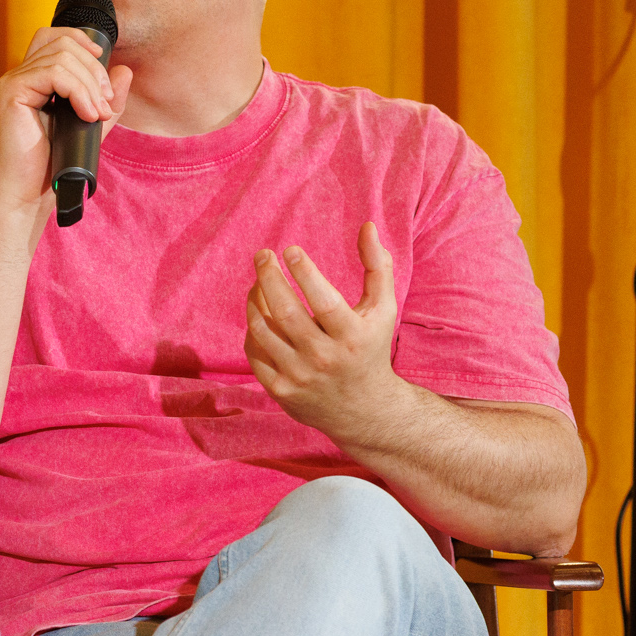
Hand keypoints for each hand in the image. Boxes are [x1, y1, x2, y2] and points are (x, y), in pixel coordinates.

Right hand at [0, 26, 132, 218]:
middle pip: (62, 43)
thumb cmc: (53, 164)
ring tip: (97, 115)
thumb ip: (106, 100)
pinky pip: (53, 73)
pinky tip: (86, 115)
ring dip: (89, 85)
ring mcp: (12, 82)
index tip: (103, 69)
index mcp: (33, 79)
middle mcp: (19, 75)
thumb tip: (124, 70)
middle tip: (105, 104)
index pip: (55, 37)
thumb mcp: (90, 126)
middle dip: (94, 70)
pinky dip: (78, 91)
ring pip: (62, 57)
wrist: (29, 193)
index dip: (81, 42)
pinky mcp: (11, 92)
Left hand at [243, 222, 403, 437]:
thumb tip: (367, 226)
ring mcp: (299, 375)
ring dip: (255, 298)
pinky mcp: (279, 389)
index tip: (289, 250)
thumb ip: (378, 266)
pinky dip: (253, 326)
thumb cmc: (370, 347)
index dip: (303, 272)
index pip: (323, 301)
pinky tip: (259, 310)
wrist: (364, 409)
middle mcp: (325, 358)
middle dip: (268, 276)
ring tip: (258, 281)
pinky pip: (254, 349)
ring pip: (262, 328)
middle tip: (262, 255)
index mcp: (353, 336)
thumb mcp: (383, 309)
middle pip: (285, 312)